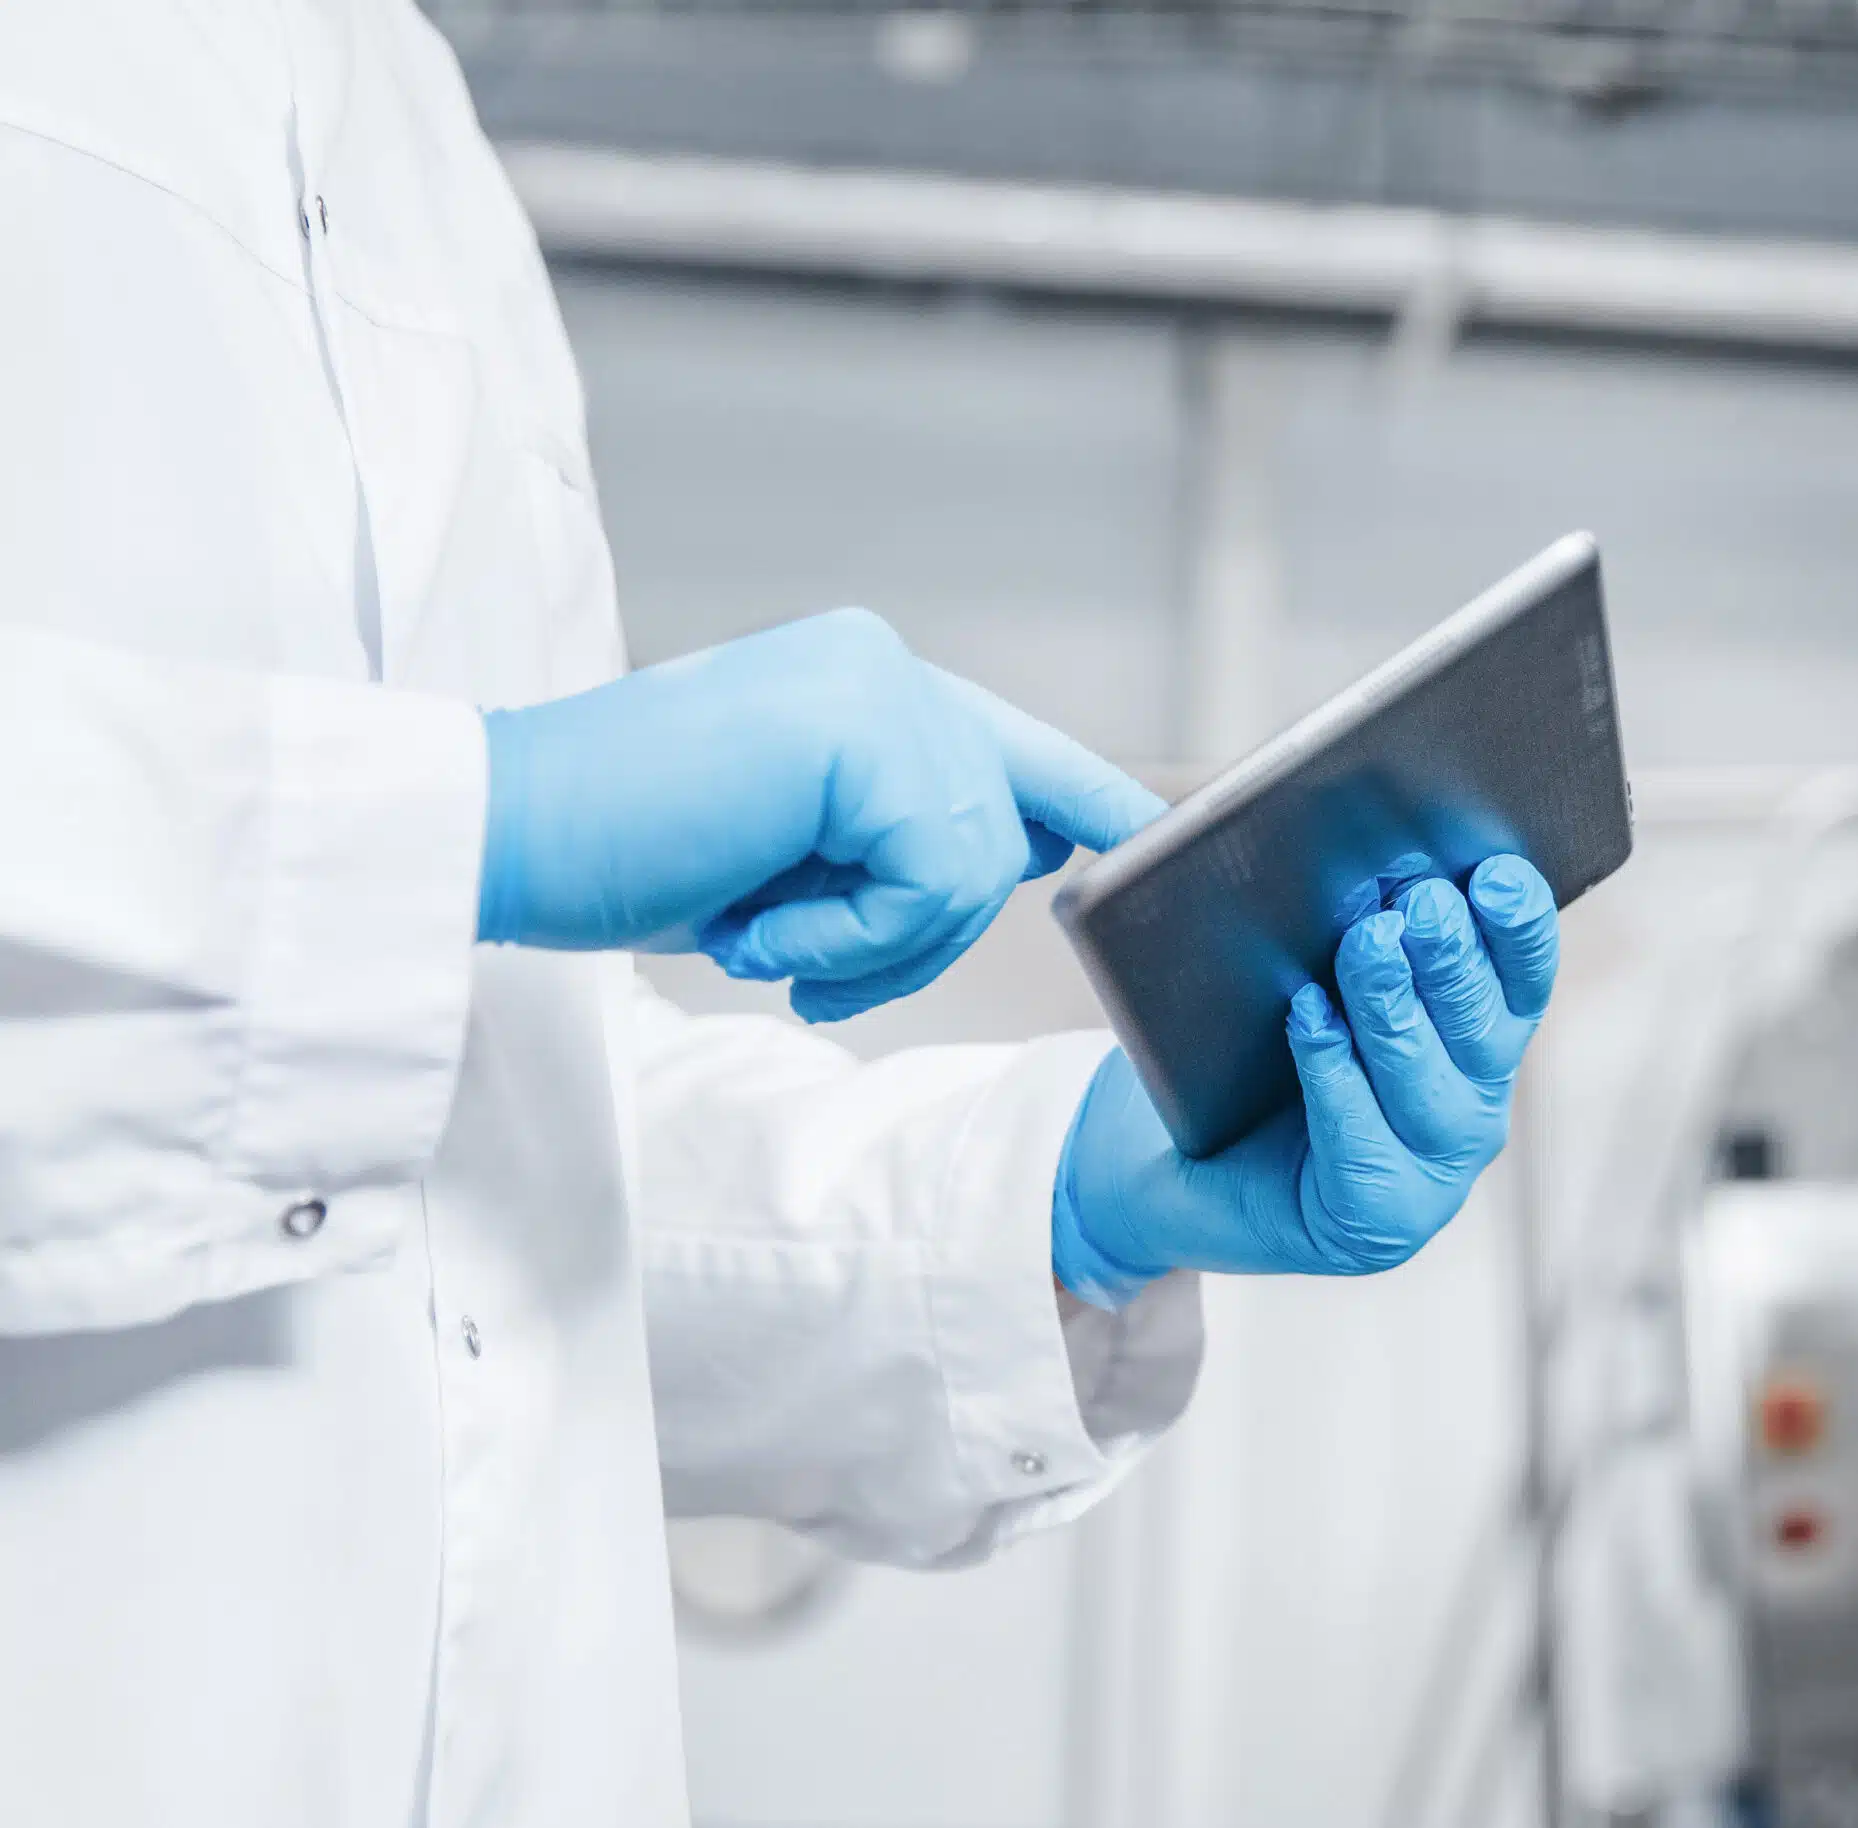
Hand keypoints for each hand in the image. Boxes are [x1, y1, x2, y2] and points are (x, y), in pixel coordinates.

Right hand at [477, 609, 1163, 1018]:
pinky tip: (756, 931)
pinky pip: (929, 880)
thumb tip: (1034, 851)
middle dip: (914, 934)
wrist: (498, 837)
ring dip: (871, 944)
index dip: (1085, 799)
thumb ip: (899, 838)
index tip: (1144, 835)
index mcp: (864, 684)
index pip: (1011, 748)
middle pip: (998, 834)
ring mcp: (875, 686)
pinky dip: (850, 939)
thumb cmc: (620, 851)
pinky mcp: (860, 731)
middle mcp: (882, 666)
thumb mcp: (791, 853)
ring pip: (972, 865)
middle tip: (798, 964)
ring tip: (759, 938)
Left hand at [1051, 855, 1559, 1303]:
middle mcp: (1469, 1107)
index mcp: (1472, 1038)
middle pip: (1486, 1030)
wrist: (1166, 1161)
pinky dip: (1337, 1076)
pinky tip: (1309, 1019)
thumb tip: (1259, 805)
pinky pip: (1365, 1145)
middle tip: (1419, 903)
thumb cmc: (1236, 1052)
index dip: (1520, 928)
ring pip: (1431, 1088)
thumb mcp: (1286, 959)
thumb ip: (1300, 894)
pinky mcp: (1376, 1221)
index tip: (1494, 874)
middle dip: (1456, 961)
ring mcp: (1432, 1175)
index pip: (1522, 979)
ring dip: (1398, 1010)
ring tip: (1366, 946)